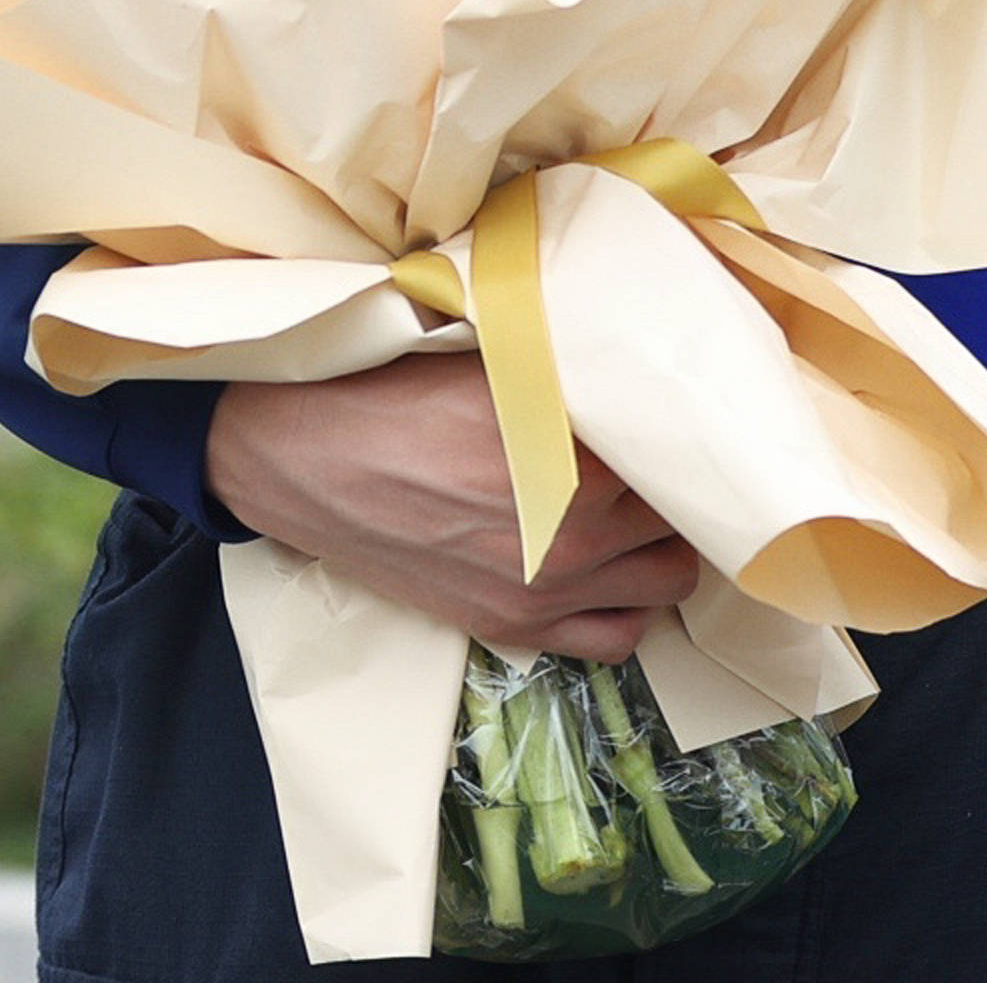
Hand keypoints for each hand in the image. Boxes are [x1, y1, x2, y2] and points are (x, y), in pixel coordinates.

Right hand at [206, 354, 702, 657]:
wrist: (300, 457)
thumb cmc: (392, 388)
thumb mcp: (494, 354)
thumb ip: (576, 369)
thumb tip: (641, 350)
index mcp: (574, 451)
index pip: (680, 444)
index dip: (685, 421)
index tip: (681, 403)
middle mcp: (575, 529)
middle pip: (686, 512)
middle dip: (680, 480)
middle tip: (655, 449)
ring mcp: (548, 588)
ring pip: (671, 577)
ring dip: (665, 540)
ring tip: (639, 505)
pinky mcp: (516, 625)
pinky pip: (620, 637)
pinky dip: (630, 604)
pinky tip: (611, 565)